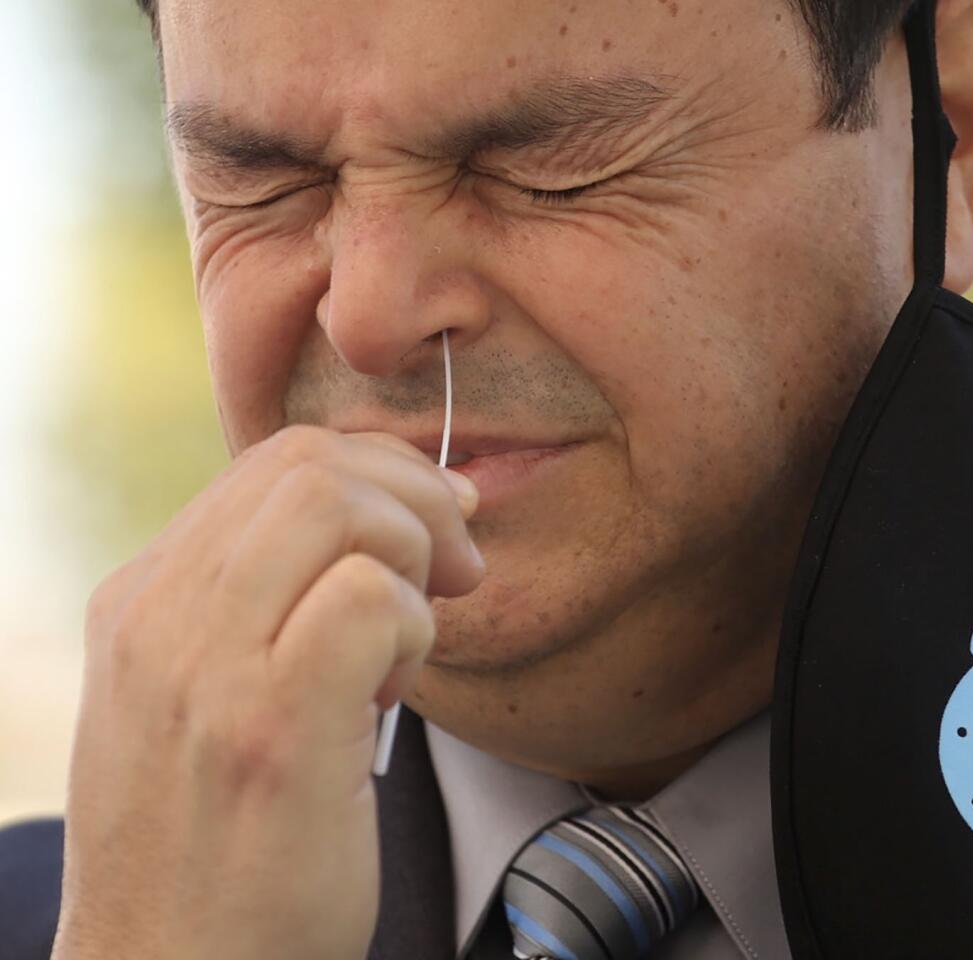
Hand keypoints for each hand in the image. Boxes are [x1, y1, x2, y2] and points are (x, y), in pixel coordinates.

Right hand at [50, 426, 483, 959]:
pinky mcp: (269, 728)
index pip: (274, 465)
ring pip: (338, 507)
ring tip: (409, 646)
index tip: (438, 529)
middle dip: (415, 496)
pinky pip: (371, 598)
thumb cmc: (213, 846)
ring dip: (413, 557)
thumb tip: (384, 525)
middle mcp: (159, 618)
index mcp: (143, 602)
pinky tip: (396, 689)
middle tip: (456, 571)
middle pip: (310, 464)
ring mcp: (206, 669)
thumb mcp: (204, 702)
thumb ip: (261, 609)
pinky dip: (415, 627)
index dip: (381, 477)